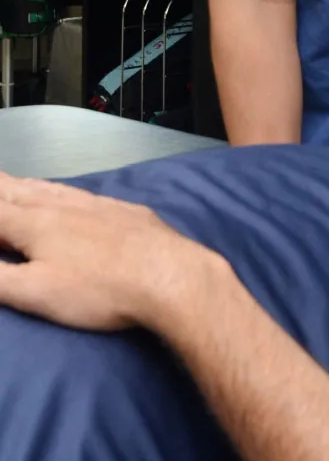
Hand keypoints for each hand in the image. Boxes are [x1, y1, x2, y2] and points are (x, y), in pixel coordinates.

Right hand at [0, 173, 219, 331]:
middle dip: (0, 186)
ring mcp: (94, 204)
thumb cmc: (100, 288)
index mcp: (34, 224)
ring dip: (23, 184)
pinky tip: (63, 194)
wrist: (168, 274)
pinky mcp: (121, 210)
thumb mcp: (35, 292)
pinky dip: (57, 190)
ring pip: (49, 188)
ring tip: (10, 182)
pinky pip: (78, 193)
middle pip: (17, 190)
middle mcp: (61, 205)